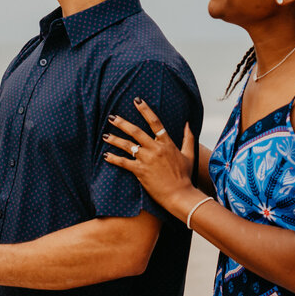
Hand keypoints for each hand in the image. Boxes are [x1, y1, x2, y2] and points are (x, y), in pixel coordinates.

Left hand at [102, 98, 198, 212]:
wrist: (180, 195)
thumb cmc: (185, 176)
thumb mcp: (189, 155)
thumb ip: (188, 138)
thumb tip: (188, 123)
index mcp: (167, 143)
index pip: (155, 122)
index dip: (145, 110)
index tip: (137, 101)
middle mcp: (155, 149)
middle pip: (136, 131)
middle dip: (123, 123)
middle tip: (112, 117)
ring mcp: (147, 160)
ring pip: (128, 145)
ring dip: (115, 139)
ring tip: (105, 135)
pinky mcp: (140, 171)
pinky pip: (124, 162)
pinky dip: (114, 158)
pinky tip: (106, 155)